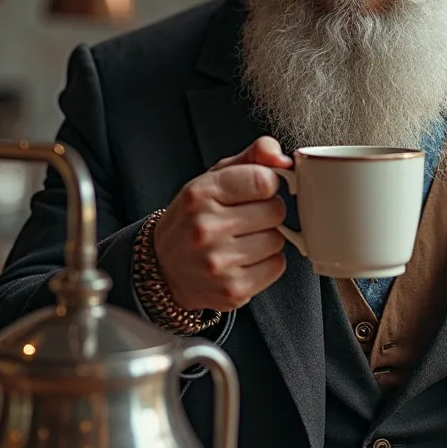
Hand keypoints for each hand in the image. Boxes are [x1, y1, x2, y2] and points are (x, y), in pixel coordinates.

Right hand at [153, 137, 291, 311]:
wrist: (164, 267)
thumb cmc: (195, 217)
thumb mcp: (214, 178)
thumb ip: (252, 157)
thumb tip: (282, 158)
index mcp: (200, 194)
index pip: (263, 180)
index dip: (267, 184)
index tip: (256, 190)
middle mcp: (205, 228)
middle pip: (275, 211)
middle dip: (267, 212)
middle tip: (245, 218)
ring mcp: (218, 262)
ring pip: (278, 240)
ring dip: (267, 238)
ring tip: (242, 240)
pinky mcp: (232, 290)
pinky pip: (276, 266)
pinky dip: (266, 262)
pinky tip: (244, 259)